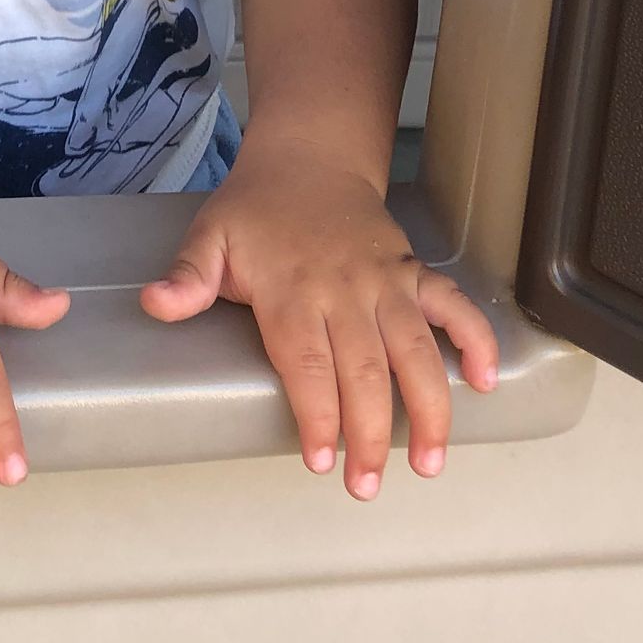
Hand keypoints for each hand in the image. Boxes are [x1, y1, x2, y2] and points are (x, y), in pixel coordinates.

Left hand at [140, 135, 499, 497]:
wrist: (308, 156)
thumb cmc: (256, 209)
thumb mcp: (210, 237)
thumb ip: (188, 278)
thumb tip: (155, 303)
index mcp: (292, 290)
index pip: (308, 365)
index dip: (318, 417)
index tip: (321, 460)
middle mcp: (345, 289)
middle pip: (365, 371)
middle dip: (371, 434)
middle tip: (368, 486)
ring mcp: (385, 280)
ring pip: (416, 350)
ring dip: (429, 408)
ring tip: (430, 463)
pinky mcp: (412, 271)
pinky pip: (452, 305)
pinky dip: (475, 339)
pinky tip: (487, 381)